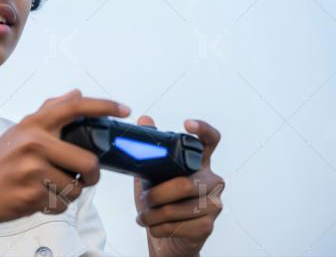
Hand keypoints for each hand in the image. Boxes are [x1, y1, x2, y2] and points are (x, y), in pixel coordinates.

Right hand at [0, 89, 130, 255]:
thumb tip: (76, 92)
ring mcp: (32, 169)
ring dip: (69, 193)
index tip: (123, 109)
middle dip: (92, 175)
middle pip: (88, 160)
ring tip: (48, 188)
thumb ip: (49, 113)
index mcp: (32, 124)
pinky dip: (55, 206)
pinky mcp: (32, 194)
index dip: (103, 106)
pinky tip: (37, 199)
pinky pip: (63, 203)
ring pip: (77, 186)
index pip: (74, 108)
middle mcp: (33, 142)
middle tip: (84, 177)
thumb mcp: (19, 132)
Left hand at [133, 116, 224, 256]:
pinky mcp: (208, 225)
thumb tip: (144, 119)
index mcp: (199, 163)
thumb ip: (149, 151)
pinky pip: (178, 226)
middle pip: (185, 184)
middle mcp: (212, 180)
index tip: (186, 123)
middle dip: (157, 194)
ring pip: (178, 208)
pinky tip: (154, 228)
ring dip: (153, 215)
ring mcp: (214, 203)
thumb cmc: (161, 203)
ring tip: (143, 216)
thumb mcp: (150, 175)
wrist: (168, 238)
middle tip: (143, 199)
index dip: (203, 129)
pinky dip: (159, 228)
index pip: (210, 141)